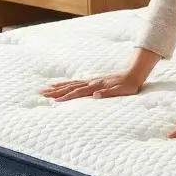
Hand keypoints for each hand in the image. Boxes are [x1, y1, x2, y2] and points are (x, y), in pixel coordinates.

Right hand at [41, 48, 160, 101]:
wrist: (133, 74)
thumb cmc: (128, 86)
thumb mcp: (121, 92)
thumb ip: (108, 93)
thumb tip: (95, 95)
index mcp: (96, 86)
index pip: (77, 92)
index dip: (66, 97)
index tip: (54, 101)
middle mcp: (91, 82)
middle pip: (70, 87)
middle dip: (55, 91)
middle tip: (41, 92)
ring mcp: (91, 81)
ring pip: (71, 84)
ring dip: (58, 87)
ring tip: (46, 88)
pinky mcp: (93, 81)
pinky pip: (75, 83)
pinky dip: (66, 84)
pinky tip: (62, 85)